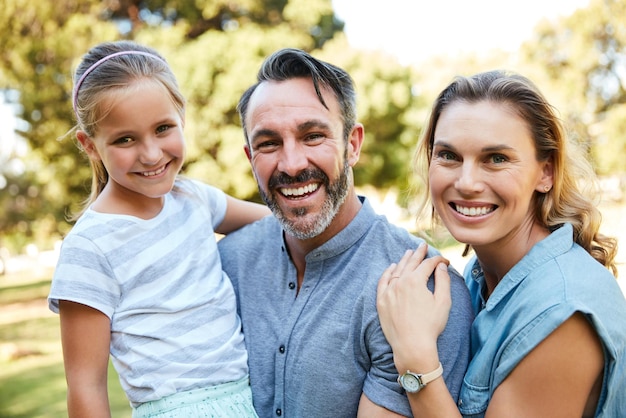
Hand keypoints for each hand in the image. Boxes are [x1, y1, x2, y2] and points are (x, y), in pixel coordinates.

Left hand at [376, 243, 451, 370]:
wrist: (412, 345)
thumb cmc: (430, 326)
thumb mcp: (443, 302)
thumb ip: (443, 281)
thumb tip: (441, 266)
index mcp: (416, 281)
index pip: (428, 264)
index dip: (438, 261)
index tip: (445, 261)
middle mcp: (400, 282)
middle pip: (411, 263)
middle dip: (418, 253)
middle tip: (423, 246)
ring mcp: (389, 291)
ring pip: (396, 270)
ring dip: (403, 260)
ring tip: (409, 253)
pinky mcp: (381, 301)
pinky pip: (383, 281)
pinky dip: (387, 272)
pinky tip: (391, 267)